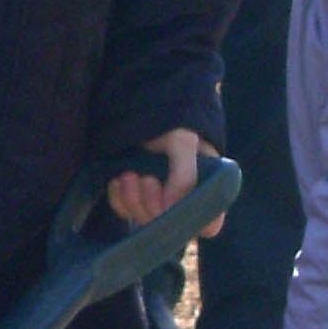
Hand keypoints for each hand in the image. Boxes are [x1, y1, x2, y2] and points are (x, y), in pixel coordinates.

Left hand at [106, 128, 222, 236]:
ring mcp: (157, 197)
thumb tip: (170, 211)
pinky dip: (119, 198)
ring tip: (129, 174)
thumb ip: (184, 176)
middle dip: (152, 205)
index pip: (209, 224)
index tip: (172, 207)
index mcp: (206, 187)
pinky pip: (125, 210)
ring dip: (133, 199)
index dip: (193, 223)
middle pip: (169, 226)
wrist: (142, 103)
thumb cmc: (171, 120)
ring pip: (144, 219)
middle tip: (145, 178)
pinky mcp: (133, 194)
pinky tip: (119, 179)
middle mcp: (182, 197)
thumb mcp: (183, 142)